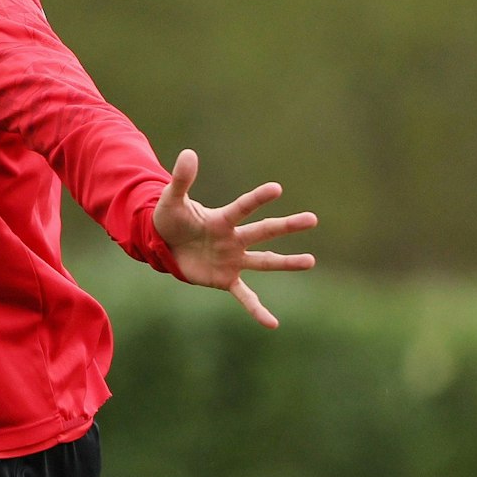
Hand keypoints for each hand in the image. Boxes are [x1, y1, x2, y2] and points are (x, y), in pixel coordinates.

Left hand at [152, 149, 316, 328]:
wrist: (163, 246)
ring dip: (286, 262)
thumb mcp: (171, 201)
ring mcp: (233, 260)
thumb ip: (181, 180)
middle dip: (287, 225)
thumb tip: (188, 153)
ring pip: (264, 261)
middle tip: (312, 219)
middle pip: (264, 231)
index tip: (277, 189)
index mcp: (222, 219)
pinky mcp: (226, 280)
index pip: (243, 207)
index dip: (257, 198)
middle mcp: (234, 239)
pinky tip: (272, 323)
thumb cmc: (170, 220)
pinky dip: (257, 310)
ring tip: (310, 261)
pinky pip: (245, 296)